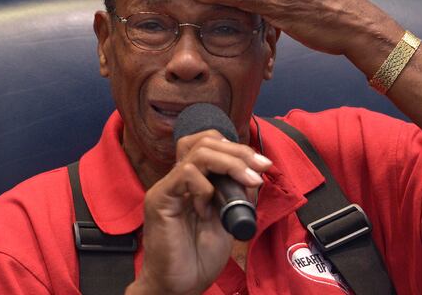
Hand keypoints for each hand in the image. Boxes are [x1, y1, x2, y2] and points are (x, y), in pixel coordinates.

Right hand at [129, 130, 271, 294]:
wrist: (180, 285)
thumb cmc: (200, 256)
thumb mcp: (229, 218)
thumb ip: (237, 194)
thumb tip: (255, 173)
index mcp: (195, 180)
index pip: (210, 143)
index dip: (237, 148)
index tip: (263, 165)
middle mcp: (179, 178)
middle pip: (206, 141)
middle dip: (239, 151)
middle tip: (260, 168)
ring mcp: (168, 186)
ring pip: (198, 152)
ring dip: (230, 164)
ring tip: (249, 181)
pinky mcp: (159, 199)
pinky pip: (185, 174)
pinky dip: (205, 186)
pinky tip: (209, 207)